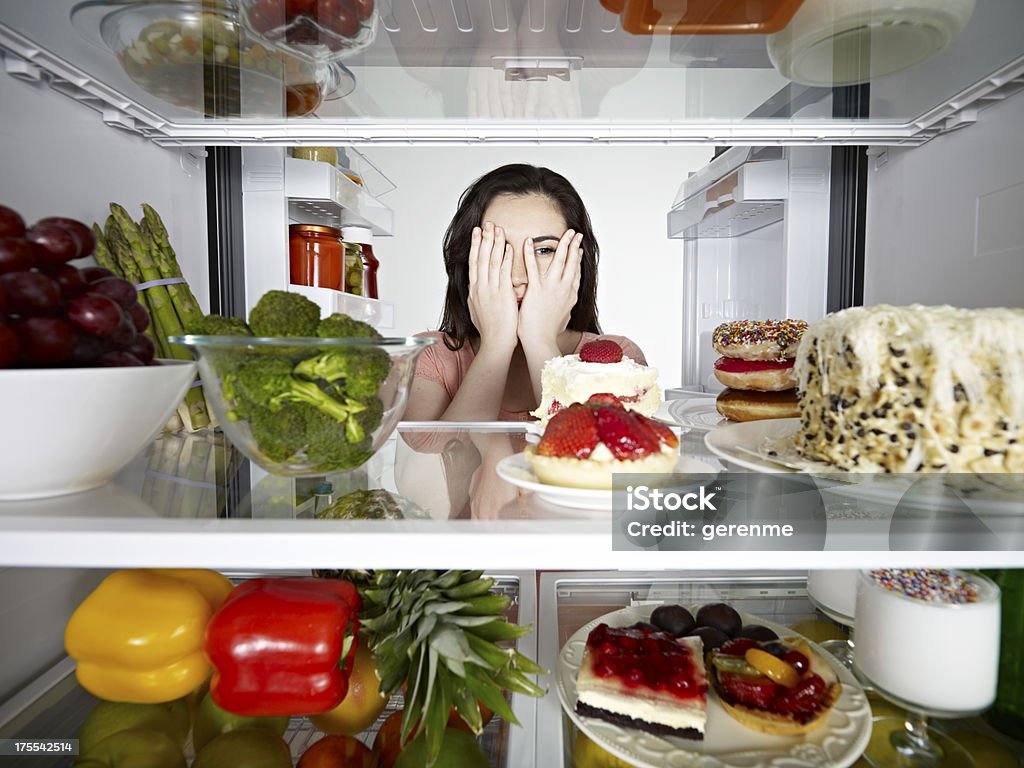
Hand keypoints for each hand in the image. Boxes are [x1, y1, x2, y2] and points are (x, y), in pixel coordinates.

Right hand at [468, 222, 518, 352]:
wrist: (495, 343)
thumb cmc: (490, 330)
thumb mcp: (477, 310)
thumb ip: (477, 297)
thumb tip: (474, 290)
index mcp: (474, 290)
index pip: (474, 262)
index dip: (476, 245)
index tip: (478, 232)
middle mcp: (480, 287)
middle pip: (481, 257)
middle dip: (484, 239)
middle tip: (487, 223)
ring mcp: (491, 290)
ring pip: (492, 261)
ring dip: (495, 244)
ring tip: (497, 229)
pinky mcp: (503, 294)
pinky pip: (504, 272)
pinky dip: (506, 259)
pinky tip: (508, 247)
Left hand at [516, 228, 582, 348]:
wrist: (541, 341)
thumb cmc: (548, 333)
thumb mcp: (562, 318)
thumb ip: (565, 308)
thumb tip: (567, 307)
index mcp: (570, 296)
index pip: (576, 273)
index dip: (578, 260)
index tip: (579, 249)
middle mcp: (565, 289)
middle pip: (572, 263)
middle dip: (575, 246)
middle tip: (576, 234)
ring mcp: (552, 288)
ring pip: (560, 261)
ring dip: (563, 244)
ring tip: (565, 233)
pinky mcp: (537, 290)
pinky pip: (533, 267)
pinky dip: (530, 253)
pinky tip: (529, 241)